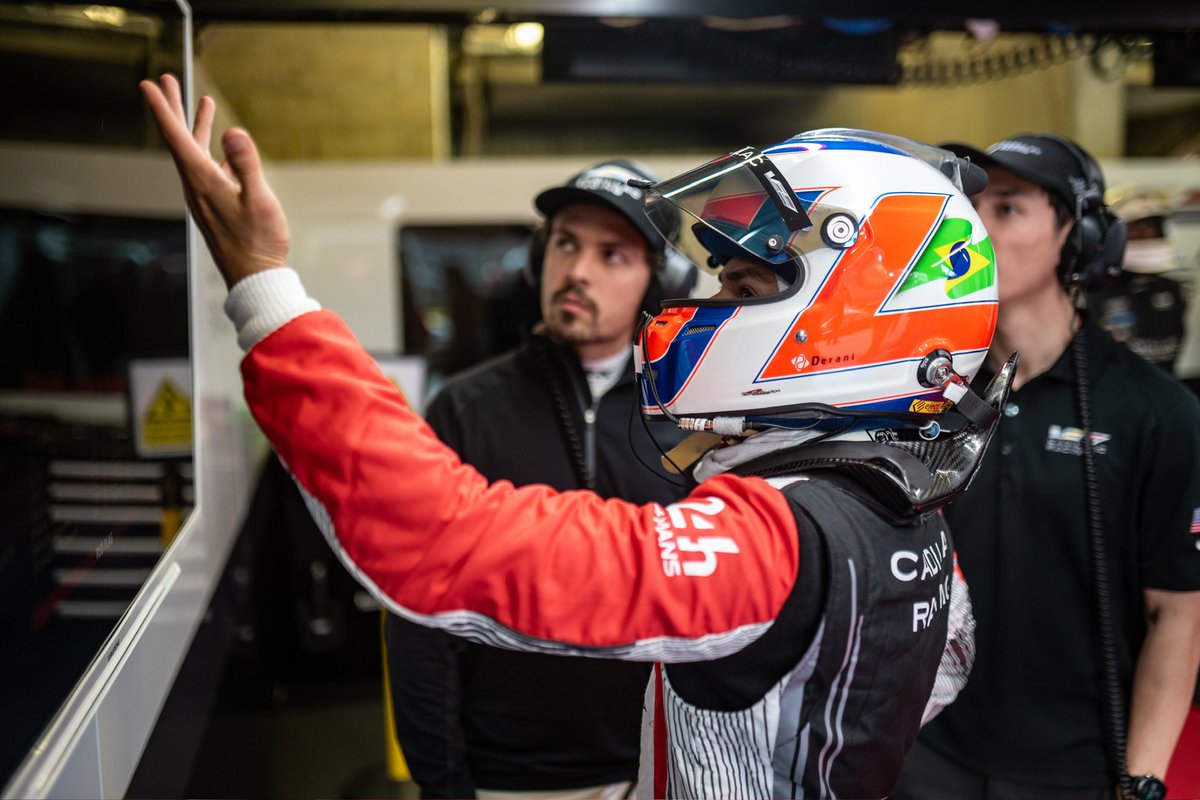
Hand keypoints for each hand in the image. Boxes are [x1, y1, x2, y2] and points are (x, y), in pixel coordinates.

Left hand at [139, 74, 289, 288]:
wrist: (254, 278)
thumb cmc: (259, 242)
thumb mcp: (259, 200)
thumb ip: (247, 165)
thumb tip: (234, 132)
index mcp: (203, 181)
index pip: (176, 138)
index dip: (162, 109)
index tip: (148, 84)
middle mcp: (197, 187)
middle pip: (179, 140)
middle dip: (173, 109)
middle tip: (165, 81)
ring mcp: (204, 197)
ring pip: (193, 154)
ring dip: (195, 127)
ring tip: (201, 104)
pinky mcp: (214, 206)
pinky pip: (207, 170)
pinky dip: (211, 151)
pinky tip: (223, 151)